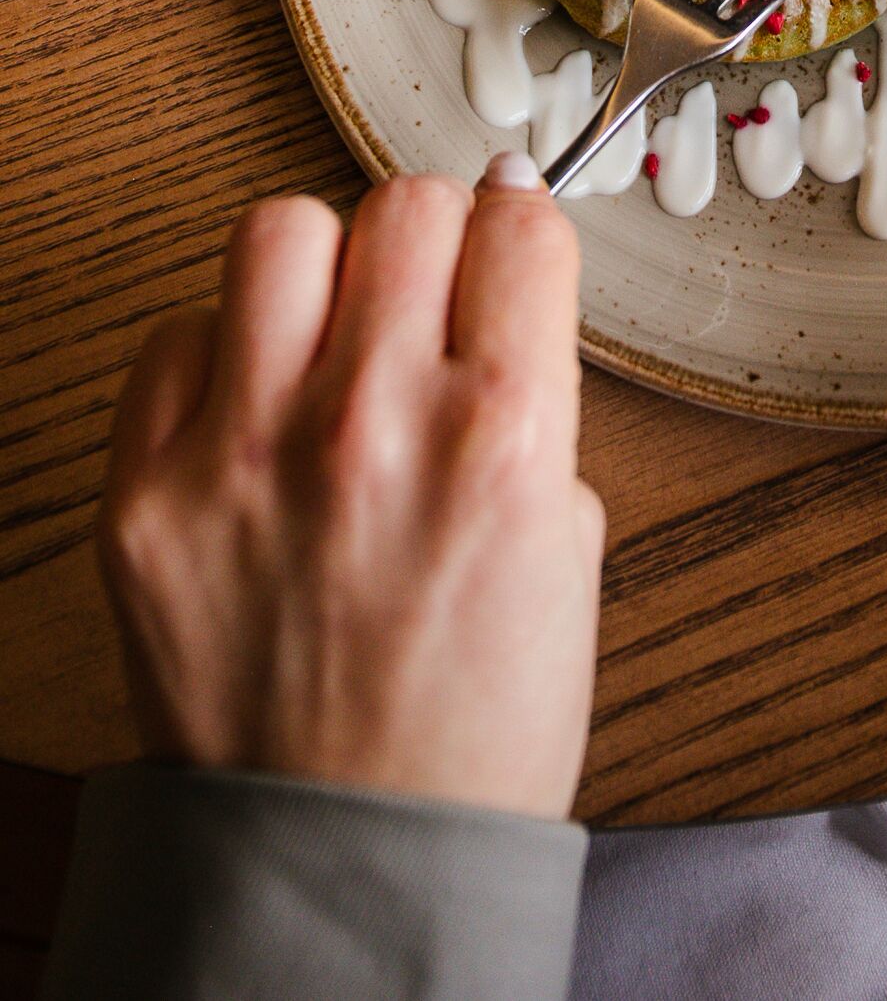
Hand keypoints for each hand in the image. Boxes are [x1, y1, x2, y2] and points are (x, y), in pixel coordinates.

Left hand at [99, 152, 603, 817]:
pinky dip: (222, 356)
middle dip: (433, 237)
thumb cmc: (472, 723)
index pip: (515, 225)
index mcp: (501, 437)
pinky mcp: (145, 497)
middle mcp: (373, 425)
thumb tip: (501, 293)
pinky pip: (175, 337)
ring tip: (331, 330)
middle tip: (428, 284)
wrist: (351, 856)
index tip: (509, 221)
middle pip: (405, 205)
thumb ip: (533, 407)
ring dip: (323, 268)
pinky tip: (253, 410)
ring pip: (281, 230)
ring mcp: (246, 455)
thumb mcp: (566, 548)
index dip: (520, 214)